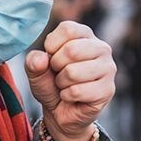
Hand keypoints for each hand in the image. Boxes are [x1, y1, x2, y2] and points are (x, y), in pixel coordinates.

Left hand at [25, 21, 116, 140]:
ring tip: (66, 85)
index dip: (52, 46)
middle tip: (58, 74)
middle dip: (56, 67)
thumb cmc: (51, 84)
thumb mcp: (36, 70)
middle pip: (71, 50)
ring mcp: (108, 69)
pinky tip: (72, 97)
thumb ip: (33, 62)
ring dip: (61, 83)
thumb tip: (41, 59)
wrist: (61, 111)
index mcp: (85, 35)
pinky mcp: (108, 90)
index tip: (51, 57)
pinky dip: (67, 96)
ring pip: (73, 72)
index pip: (68, 29)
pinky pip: (77, 91)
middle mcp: (101, 48)